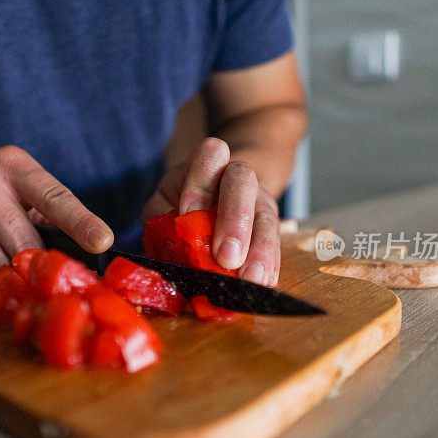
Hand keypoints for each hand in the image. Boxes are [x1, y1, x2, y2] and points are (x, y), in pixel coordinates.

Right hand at [0, 145, 113, 290]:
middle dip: (35, 262)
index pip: (54, 198)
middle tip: (36, 264)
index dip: (81, 223)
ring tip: (4, 257)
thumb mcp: (25, 187)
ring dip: (8, 273)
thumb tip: (92, 252)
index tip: (102, 242)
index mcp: (13, 164)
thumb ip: (54, 214)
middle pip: (25, 244)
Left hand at [142, 138, 280, 285]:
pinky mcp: (270, 228)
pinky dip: (269, 265)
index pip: (210, 155)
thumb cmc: (183, 201)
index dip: (200, 183)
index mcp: (207, 164)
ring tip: (250, 278)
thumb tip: (170, 250)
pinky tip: (264, 282)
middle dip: (234, 220)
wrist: (220, 196)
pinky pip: (276, 244)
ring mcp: (259, 202)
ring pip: (265, 218)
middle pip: (243, 183)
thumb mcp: (164, 203)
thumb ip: (161, 220)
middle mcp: (237, 177)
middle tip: (225, 257)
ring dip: (259, 250)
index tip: (188, 212)